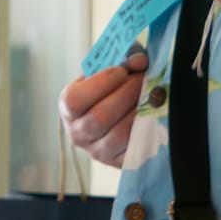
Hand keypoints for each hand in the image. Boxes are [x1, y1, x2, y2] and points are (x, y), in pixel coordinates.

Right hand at [59, 49, 149, 166]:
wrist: (120, 111)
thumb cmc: (112, 86)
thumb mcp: (111, 67)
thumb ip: (125, 57)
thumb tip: (140, 61)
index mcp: (68, 108)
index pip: (75, 100)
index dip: (101, 83)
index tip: (122, 71)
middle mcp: (78, 134)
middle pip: (100, 117)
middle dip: (126, 93)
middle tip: (144, 78)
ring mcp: (98, 151)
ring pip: (119, 134)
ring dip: (139, 111)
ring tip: (151, 95)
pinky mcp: (120, 162)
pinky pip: (135, 147)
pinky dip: (147, 128)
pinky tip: (153, 113)